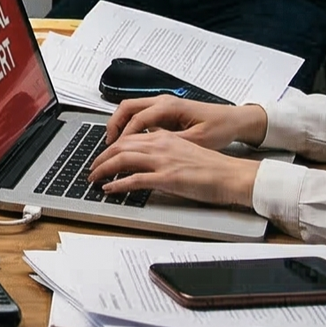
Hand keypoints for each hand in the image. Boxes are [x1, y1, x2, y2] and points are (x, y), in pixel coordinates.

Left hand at [88, 128, 260, 207]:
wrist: (233, 175)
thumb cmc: (214, 166)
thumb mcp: (186, 148)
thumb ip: (168, 144)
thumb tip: (151, 145)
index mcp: (165, 138)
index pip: (129, 137)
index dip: (112, 146)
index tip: (103, 155)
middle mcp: (161, 145)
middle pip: (120, 146)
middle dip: (101, 157)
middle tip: (92, 168)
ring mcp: (163, 161)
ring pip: (122, 160)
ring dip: (104, 169)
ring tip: (94, 178)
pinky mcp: (167, 178)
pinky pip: (134, 180)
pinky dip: (118, 184)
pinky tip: (110, 189)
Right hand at [105, 96, 267, 149]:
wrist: (235, 119)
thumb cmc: (220, 127)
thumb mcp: (197, 140)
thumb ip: (171, 143)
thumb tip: (149, 149)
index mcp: (169, 106)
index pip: (137, 119)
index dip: (124, 136)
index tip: (116, 150)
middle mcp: (163, 101)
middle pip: (127, 108)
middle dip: (113, 125)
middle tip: (107, 145)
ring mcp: (163, 104)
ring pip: (131, 109)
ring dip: (119, 124)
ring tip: (113, 143)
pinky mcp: (165, 110)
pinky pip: (139, 114)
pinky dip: (129, 125)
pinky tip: (129, 140)